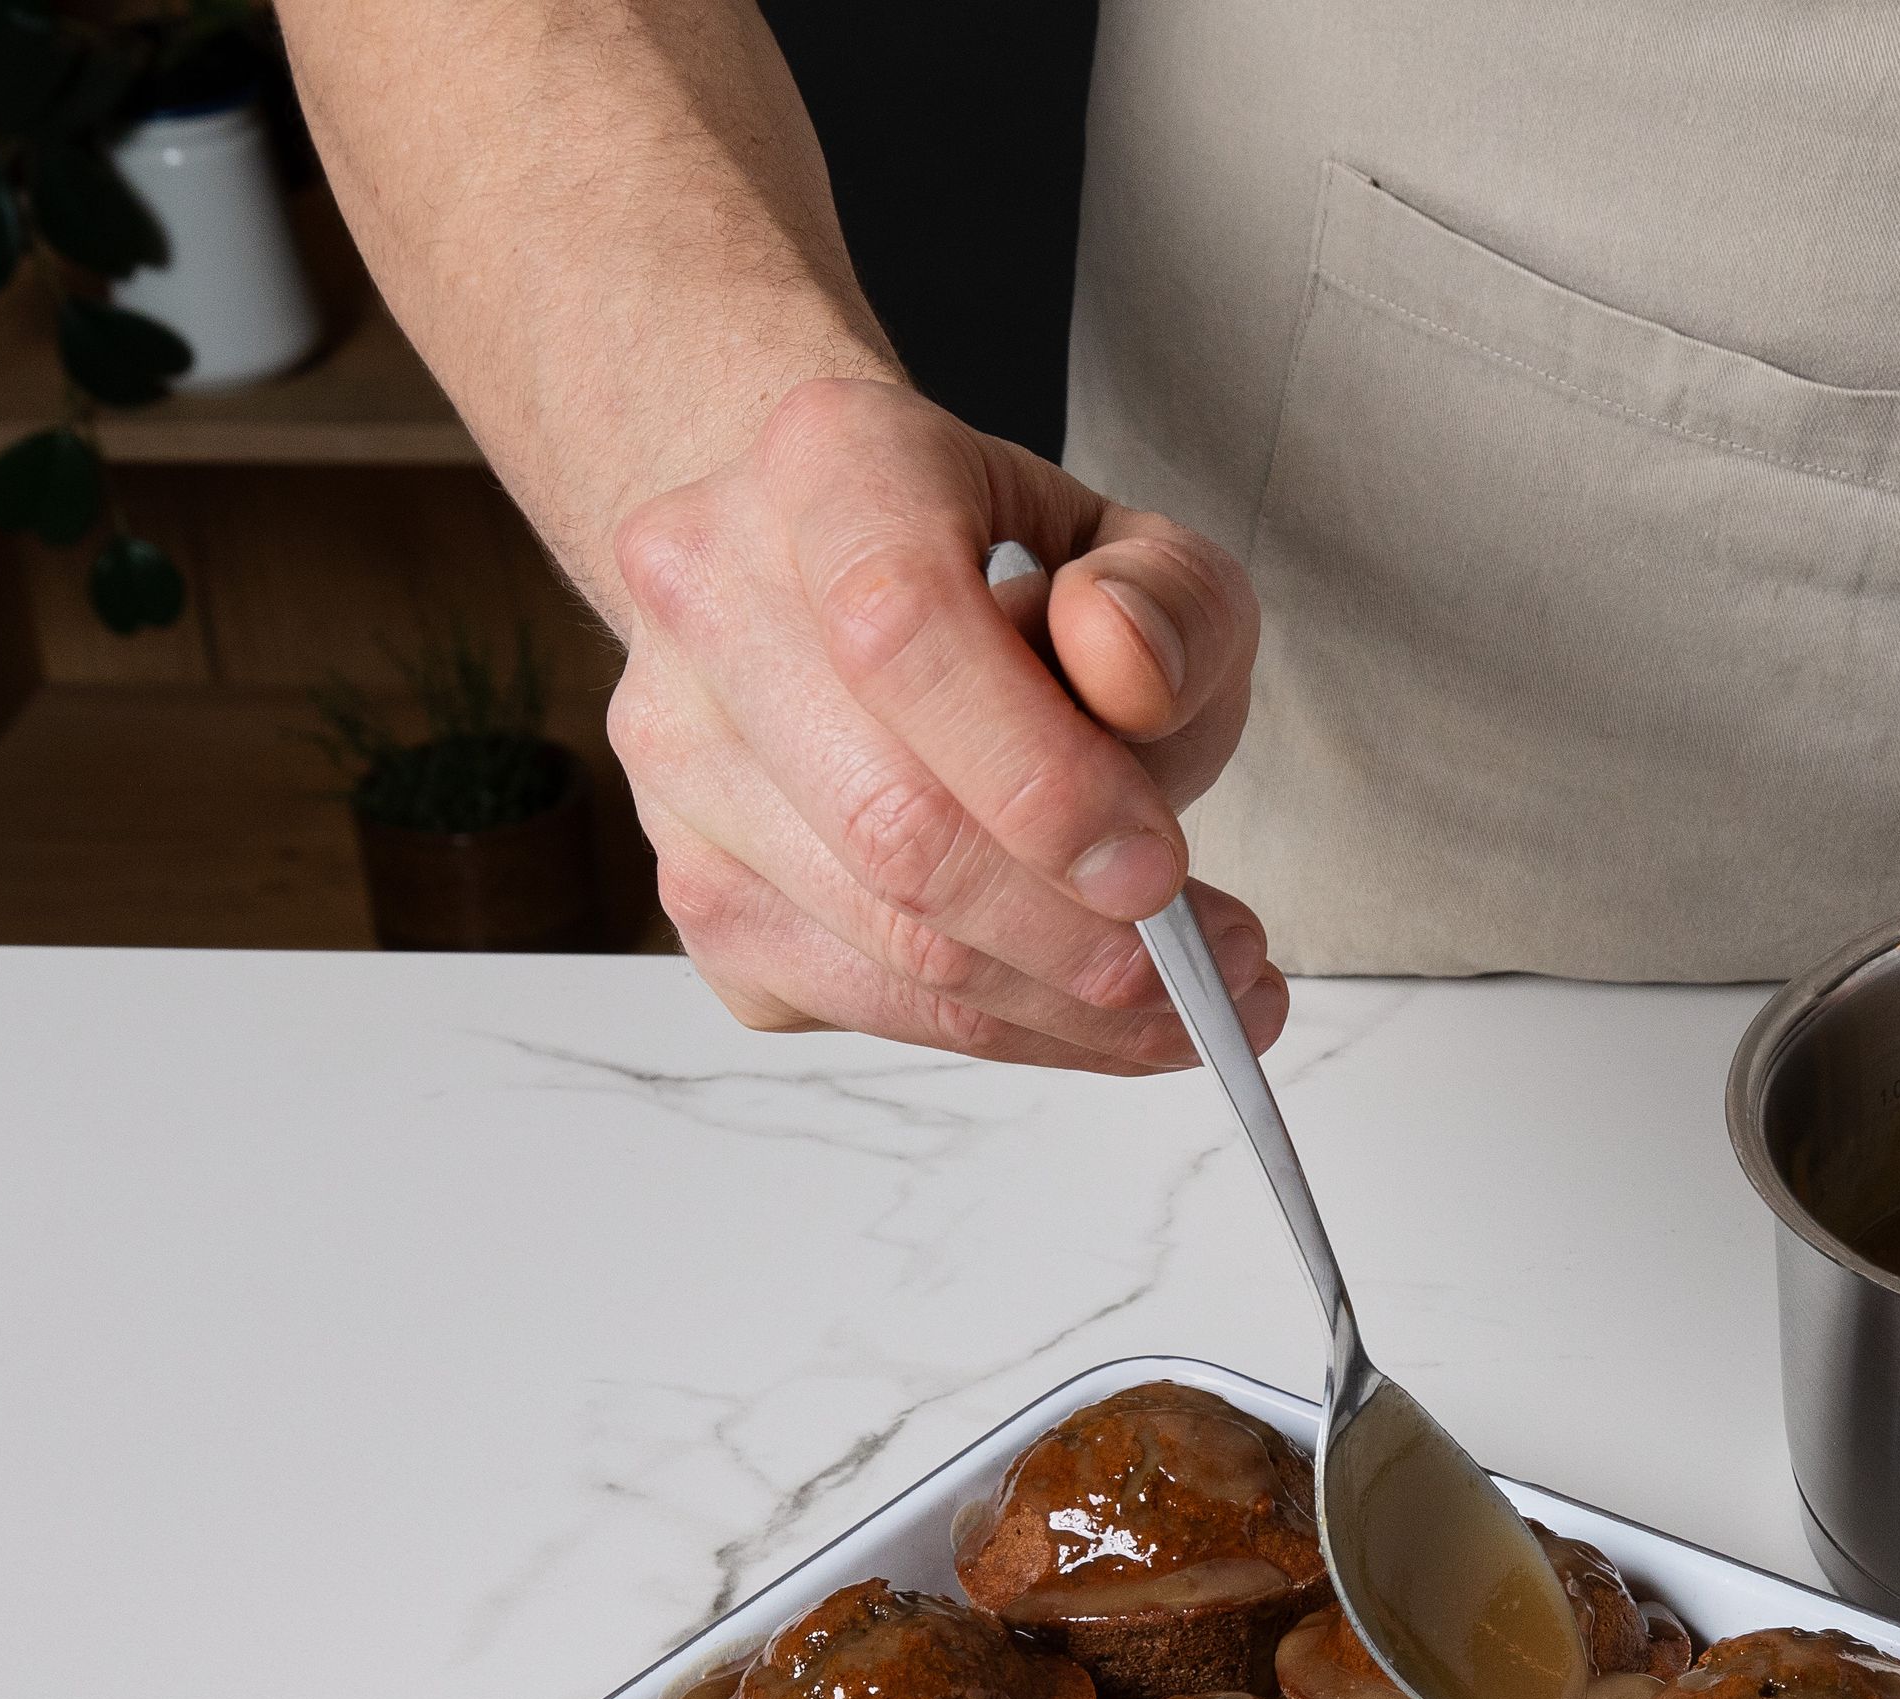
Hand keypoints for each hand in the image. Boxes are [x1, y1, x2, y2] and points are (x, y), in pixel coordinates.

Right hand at [604, 375, 1283, 1069]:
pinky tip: (1090, 1012)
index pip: (901, 629)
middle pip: (890, 822)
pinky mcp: (691, 883)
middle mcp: (708, 597)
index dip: (1040, 776)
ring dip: (1063, 1009)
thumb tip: (1128, 670)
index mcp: (826, 464)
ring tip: (1193, 1004)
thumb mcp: (1137, 550)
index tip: (1161, 872)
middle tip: (1222, 969)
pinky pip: (855, 1003)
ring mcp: (676, 755)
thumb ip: (1171, 602)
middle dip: (1081, 936)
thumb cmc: (1006, 569)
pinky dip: (1002, 1032)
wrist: (841, 578)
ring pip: (876, 941)